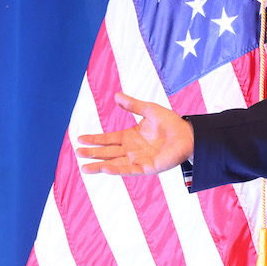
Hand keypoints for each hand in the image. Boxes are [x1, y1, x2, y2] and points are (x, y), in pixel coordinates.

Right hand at [76, 93, 194, 175]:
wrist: (189, 134)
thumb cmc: (171, 123)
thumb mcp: (149, 110)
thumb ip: (133, 105)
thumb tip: (116, 95)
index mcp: (130, 137)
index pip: (107, 139)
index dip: (94, 139)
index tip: (79, 138)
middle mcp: (131, 150)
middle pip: (108, 152)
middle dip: (93, 153)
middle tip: (78, 152)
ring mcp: (138, 160)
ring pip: (115, 163)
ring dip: (100, 166)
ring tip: (84, 168)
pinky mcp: (147, 167)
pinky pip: (130, 170)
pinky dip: (117, 169)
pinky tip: (105, 168)